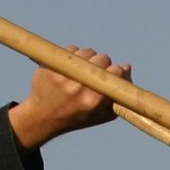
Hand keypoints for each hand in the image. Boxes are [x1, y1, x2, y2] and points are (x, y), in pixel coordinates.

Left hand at [7, 46, 130, 148]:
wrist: (43, 118)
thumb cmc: (78, 117)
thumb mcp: (103, 114)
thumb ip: (119, 95)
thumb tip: (127, 66)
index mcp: (93, 100)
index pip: (114, 73)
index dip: (117, 71)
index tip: (114, 73)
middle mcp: (78, 88)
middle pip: (102, 59)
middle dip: (104, 63)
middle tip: (99, 70)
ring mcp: (62, 76)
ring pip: (86, 52)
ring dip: (89, 57)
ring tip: (86, 68)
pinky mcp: (50, 68)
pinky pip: (70, 50)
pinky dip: (74, 55)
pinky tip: (73, 65)